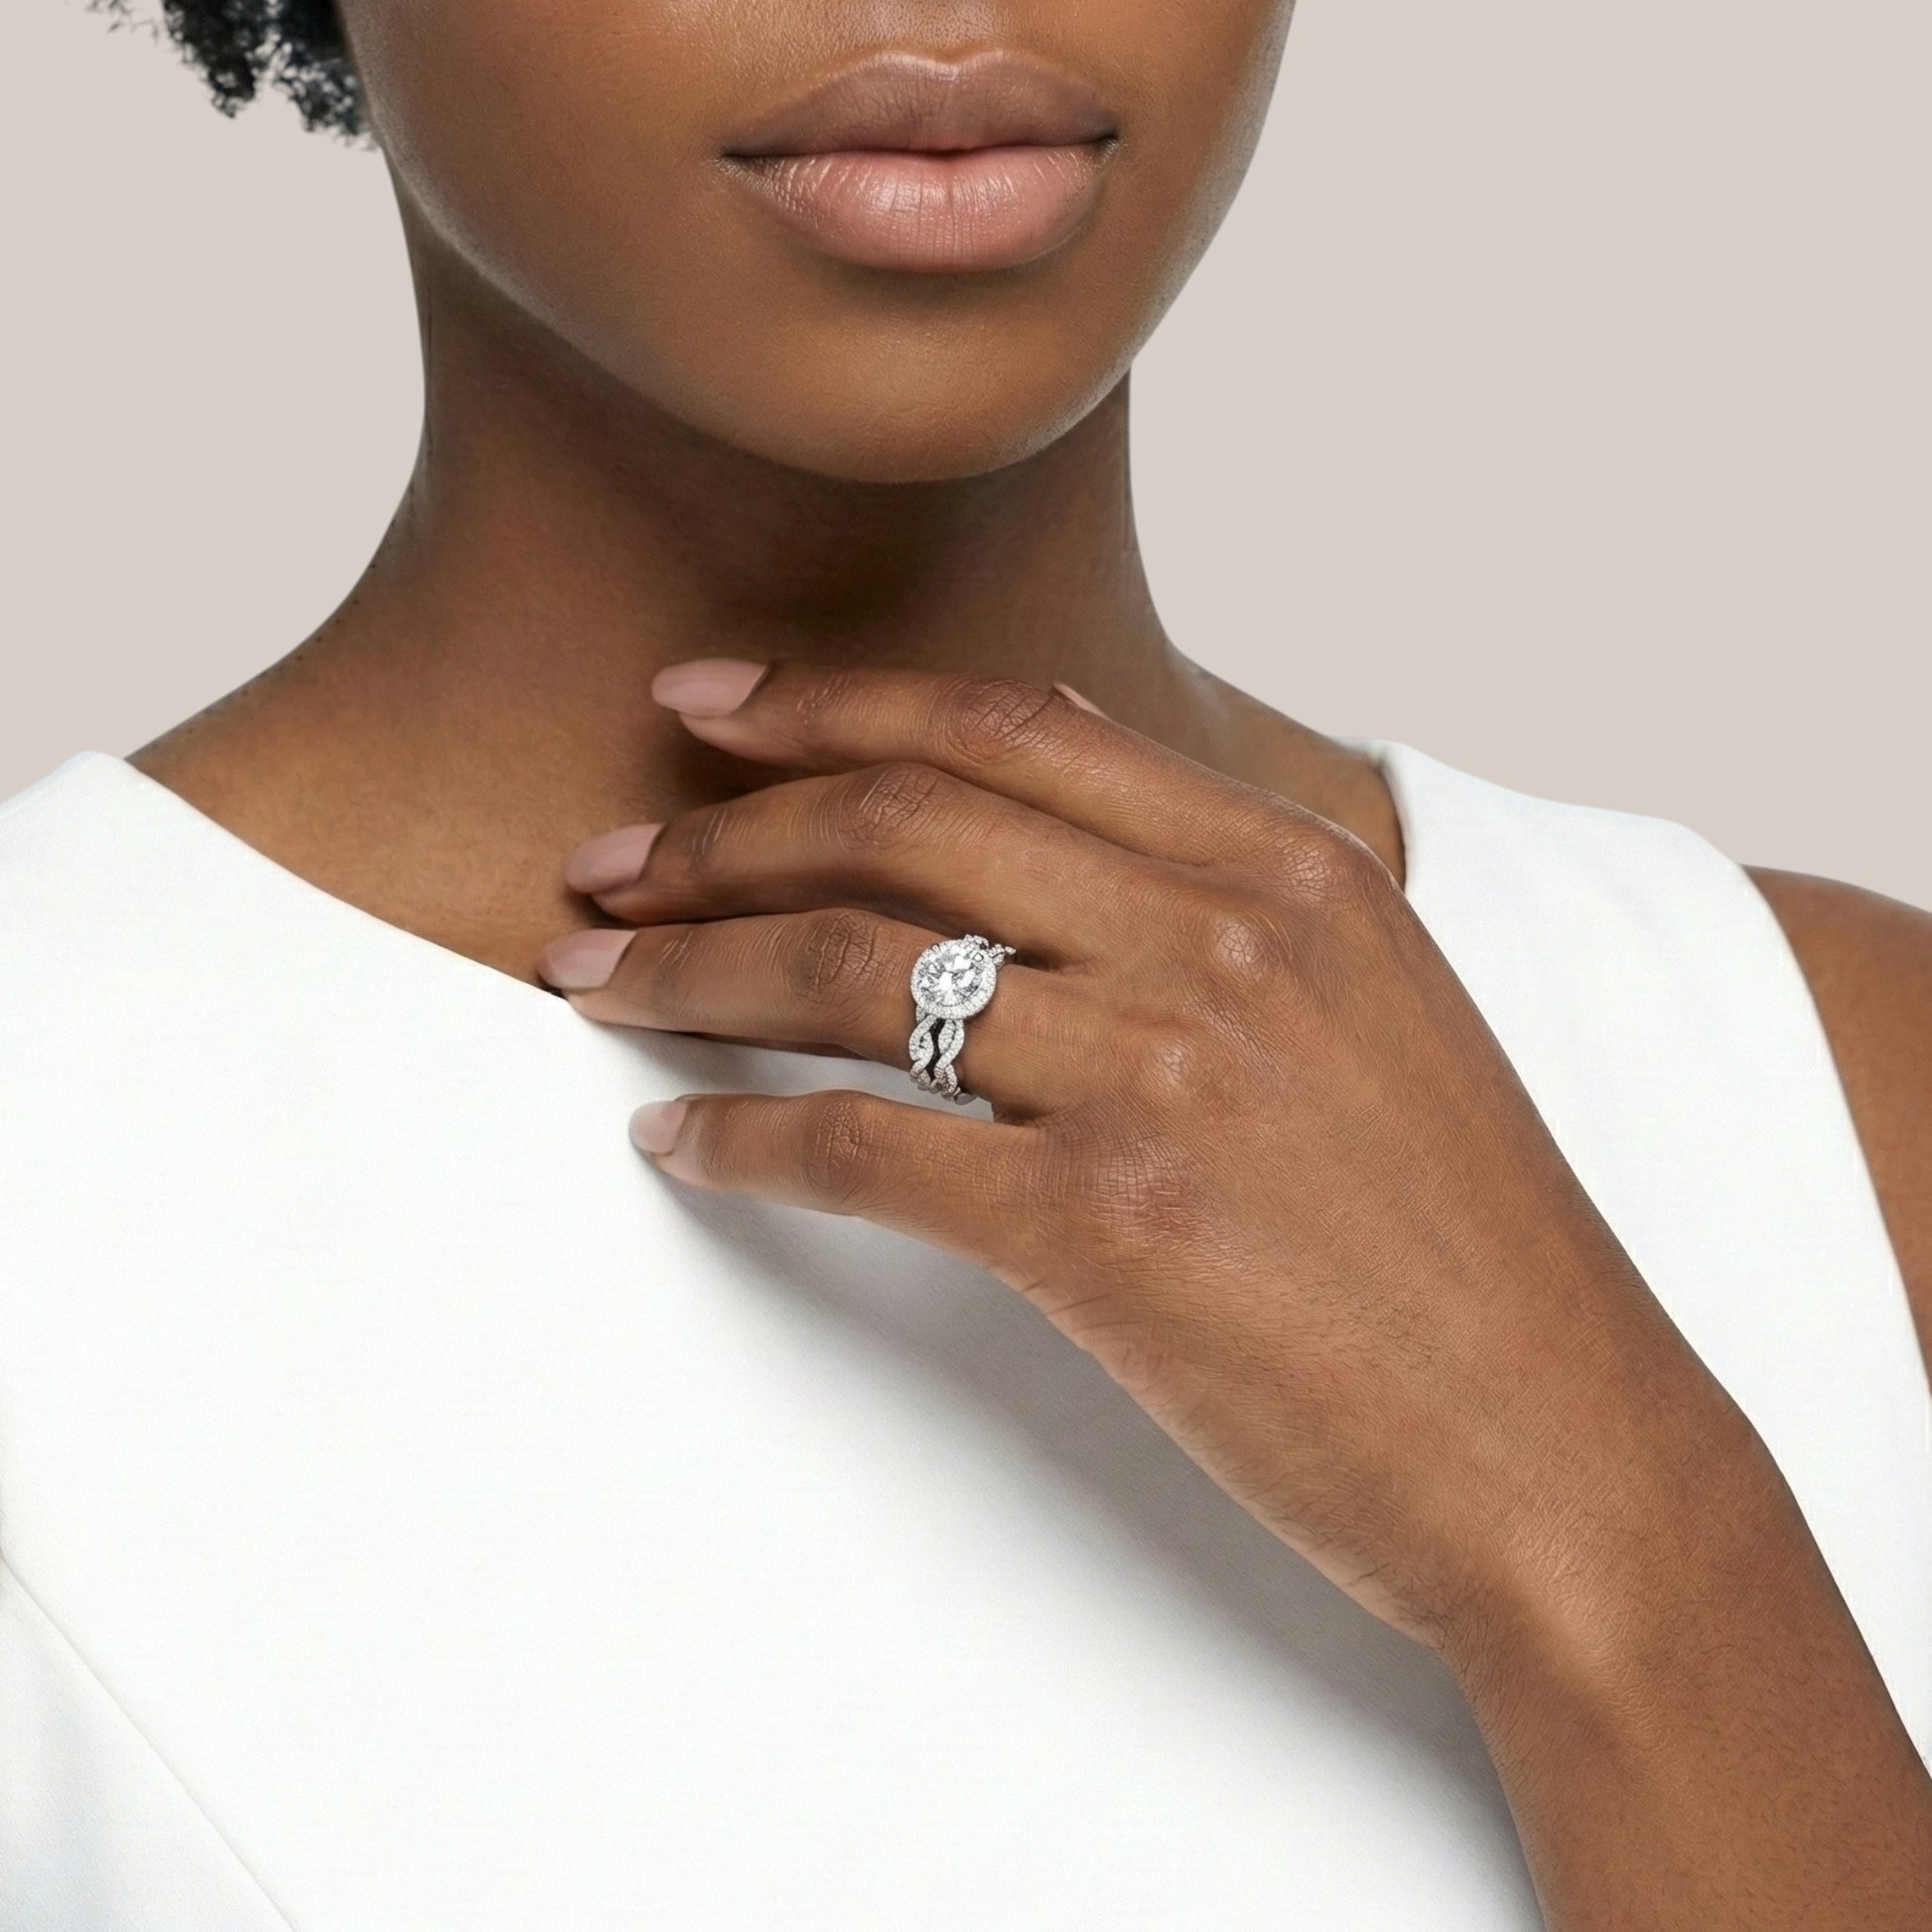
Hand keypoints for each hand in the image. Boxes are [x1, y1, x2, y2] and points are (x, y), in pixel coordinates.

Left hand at [538, 660, 1741, 1663]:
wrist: (1563, 1444)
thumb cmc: (1464, 1239)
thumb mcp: (1375, 1001)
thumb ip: (1223, 880)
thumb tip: (1053, 764)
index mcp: (1289, 868)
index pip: (1007, 727)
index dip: (830, 704)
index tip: (706, 708)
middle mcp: (1221, 940)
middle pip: (902, 826)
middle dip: (721, 831)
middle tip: (606, 858)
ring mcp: (1162, 1075)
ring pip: (853, 969)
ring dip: (691, 969)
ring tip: (592, 978)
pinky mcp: (1108, 1226)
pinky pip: (864, 1148)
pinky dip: (742, 1140)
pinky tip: (678, 1146)